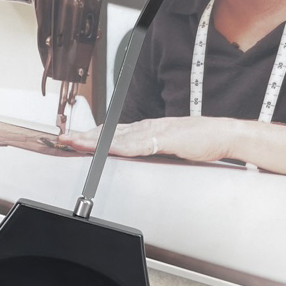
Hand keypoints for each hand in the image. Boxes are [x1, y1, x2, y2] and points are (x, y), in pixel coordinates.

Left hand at [57, 116, 238, 163]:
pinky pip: (138, 145)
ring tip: (75, 143)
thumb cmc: (200, 142)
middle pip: (108, 133)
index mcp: (146, 129)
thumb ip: (150, 151)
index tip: (73, 140)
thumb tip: (135, 158)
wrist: (223, 135)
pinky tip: (107, 149)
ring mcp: (154, 132)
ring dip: (95, 141)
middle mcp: (146, 127)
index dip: (91, 136)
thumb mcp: (169, 148)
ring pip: (117, 137)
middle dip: (84, 137)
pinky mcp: (164, 139)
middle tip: (63, 139)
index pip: (112, 133)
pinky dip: (120, 147)